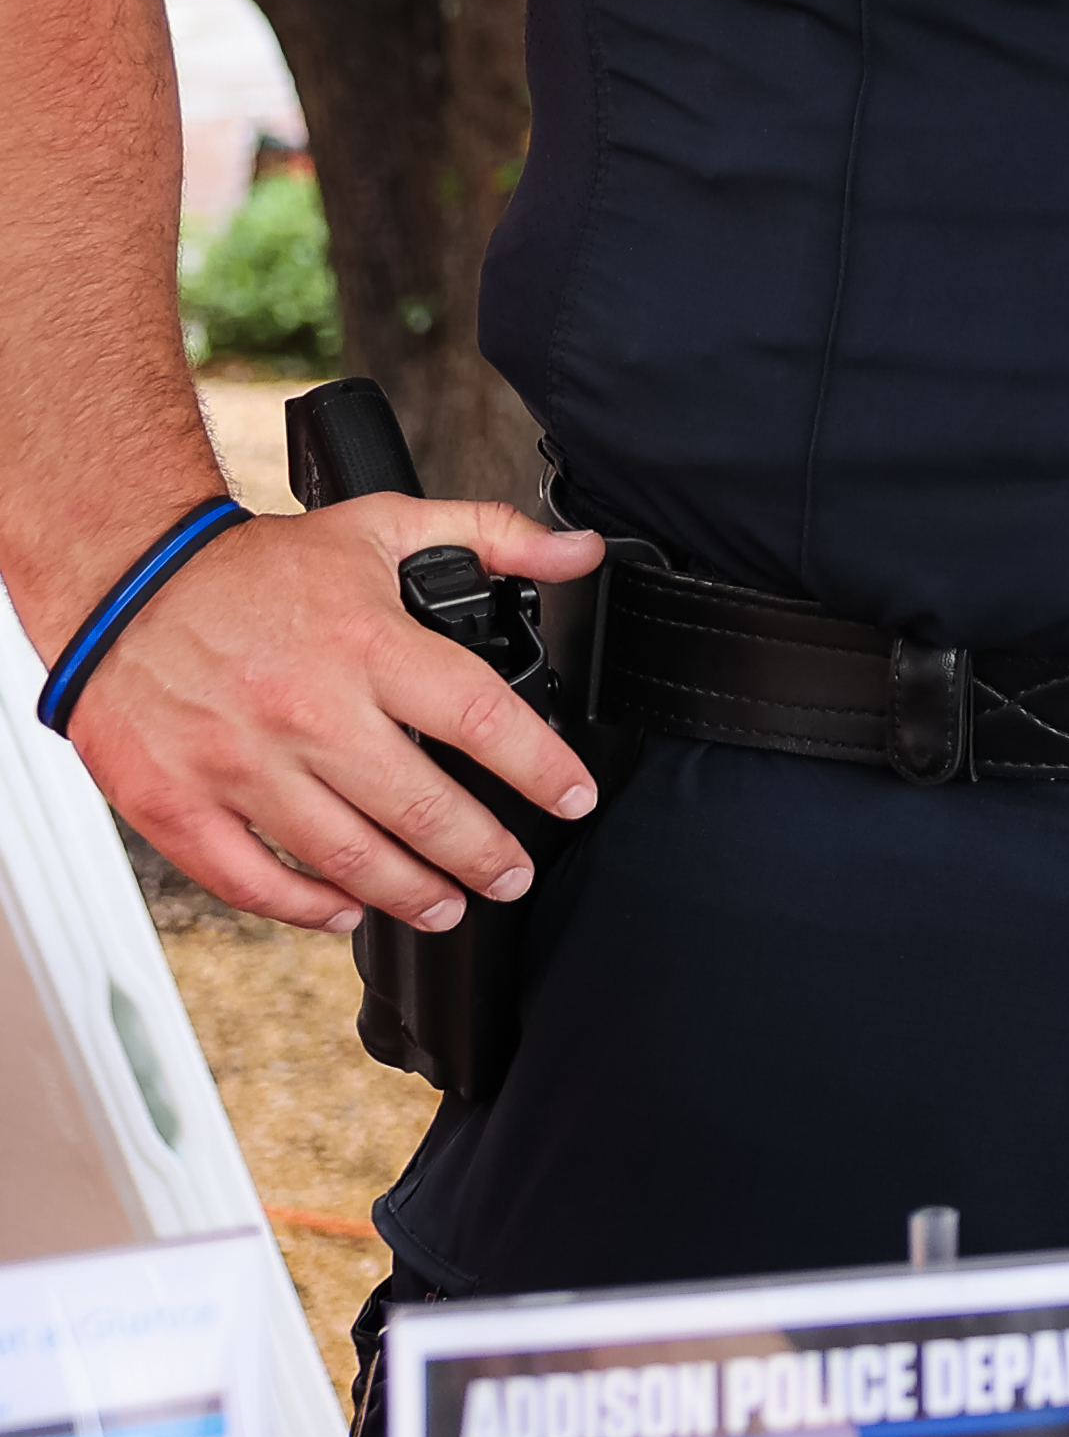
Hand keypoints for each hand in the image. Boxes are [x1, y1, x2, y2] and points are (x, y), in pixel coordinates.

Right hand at [49, 499, 604, 935]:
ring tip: (449, 905)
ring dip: (409, 892)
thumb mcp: (381, 525)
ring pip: (344, 857)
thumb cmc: (254, 567)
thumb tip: (579, 551)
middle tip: (514, 875)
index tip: (573, 797)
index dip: (540, 768)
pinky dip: (304, 907)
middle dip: (484, 855)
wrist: (121, 581)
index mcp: (365, 645)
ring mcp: (238, 764)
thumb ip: (492, 536)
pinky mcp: (175, 803)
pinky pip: (249, 879)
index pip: (479, 717)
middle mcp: (306, 711)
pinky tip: (345, 910)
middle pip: (421, 808)